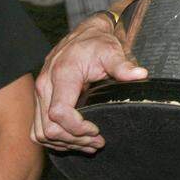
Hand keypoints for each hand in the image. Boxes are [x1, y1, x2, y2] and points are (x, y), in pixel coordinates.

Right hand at [31, 13, 147, 152]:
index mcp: (62, 74)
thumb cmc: (97, 43)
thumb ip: (123, 65)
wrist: (83, 35)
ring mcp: (40, 94)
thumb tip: (140, 74)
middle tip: (98, 141)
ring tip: (90, 144)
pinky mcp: (40, 100)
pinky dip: (56, 139)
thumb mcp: (111, 51)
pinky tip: (75, 140)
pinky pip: (38, 129)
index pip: (59, 112)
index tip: (97, 130)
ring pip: (41, 132)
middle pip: (50, 127)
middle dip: (75, 139)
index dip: (77, 127)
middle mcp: (45, 85)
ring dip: (65, 143)